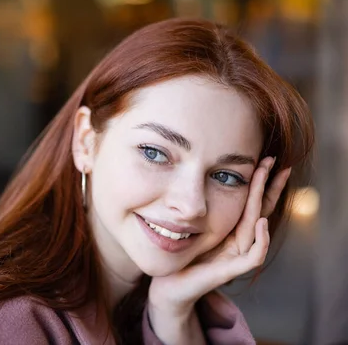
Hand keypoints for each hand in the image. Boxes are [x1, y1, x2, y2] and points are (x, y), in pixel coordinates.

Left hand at [147, 157, 291, 339]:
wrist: (167, 285)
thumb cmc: (178, 254)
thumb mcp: (188, 224)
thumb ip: (197, 206)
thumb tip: (193, 173)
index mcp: (230, 229)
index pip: (252, 201)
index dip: (261, 182)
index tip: (266, 159)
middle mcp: (238, 241)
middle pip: (261, 209)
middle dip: (270, 185)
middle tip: (277, 162)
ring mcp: (237, 256)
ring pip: (258, 225)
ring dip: (264, 201)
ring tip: (267, 178)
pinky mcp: (231, 270)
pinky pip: (254, 256)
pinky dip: (260, 240)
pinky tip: (260, 221)